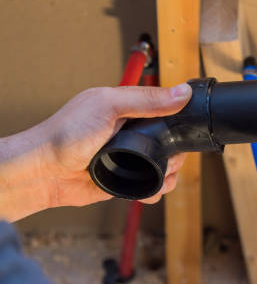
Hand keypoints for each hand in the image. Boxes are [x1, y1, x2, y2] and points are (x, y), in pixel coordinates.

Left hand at [0, 84, 191, 220]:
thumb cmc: (65, 135)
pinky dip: (156, 188)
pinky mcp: (124, 177)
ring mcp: (128, 155)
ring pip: (163, 163)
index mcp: (127, 107)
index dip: (179, 119)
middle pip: (169, 139)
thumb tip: (183, 93)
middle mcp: (130, 131)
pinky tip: (151, 190)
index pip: (165, 107)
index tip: (187, 130)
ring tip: (162, 177)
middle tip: (170, 159)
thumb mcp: (109, 107)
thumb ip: (146, 100)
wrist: (42, 173)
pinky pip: (150, 183)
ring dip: (169, 172)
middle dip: (176, 152)